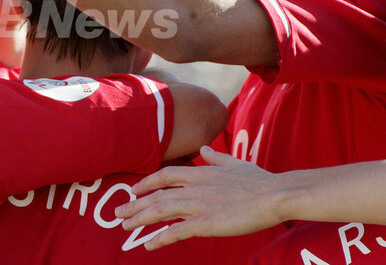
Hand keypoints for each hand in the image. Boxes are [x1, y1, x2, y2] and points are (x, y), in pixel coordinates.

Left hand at [113, 146, 285, 249]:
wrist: (275, 195)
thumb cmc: (259, 181)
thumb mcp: (234, 162)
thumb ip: (215, 157)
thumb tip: (203, 148)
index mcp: (200, 172)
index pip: (164, 175)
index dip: (146, 182)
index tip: (133, 190)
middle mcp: (194, 187)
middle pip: (156, 194)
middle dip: (135, 204)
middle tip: (119, 213)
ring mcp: (198, 205)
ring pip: (160, 211)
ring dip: (139, 219)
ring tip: (125, 226)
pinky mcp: (205, 223)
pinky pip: (175, 232)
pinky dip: (159, 238)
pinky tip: (148, 245)